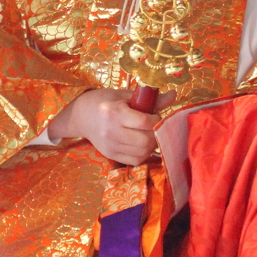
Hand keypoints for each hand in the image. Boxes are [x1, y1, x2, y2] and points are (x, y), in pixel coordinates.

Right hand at [47, 87, 174, 164]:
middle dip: (155, 134)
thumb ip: (150, 99)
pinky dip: (143, 154)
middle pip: (145, 141)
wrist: (82, 115)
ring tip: (148, 135)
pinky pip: (134, 161)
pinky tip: (142, 144)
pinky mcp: (110, 155)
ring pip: (141, 153)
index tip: (155, 115)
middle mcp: (112, 131)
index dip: (156, 120)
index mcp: (115, 113)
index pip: (144, 122)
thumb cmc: (106, 101)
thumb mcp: (126, 95)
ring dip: (151, 145)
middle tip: (154, 127)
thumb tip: (174, 95)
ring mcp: (110, 146)